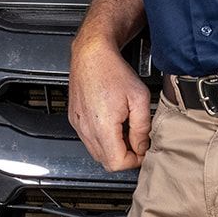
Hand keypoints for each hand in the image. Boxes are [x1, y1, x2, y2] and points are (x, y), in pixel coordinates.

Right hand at [69, 33, 151, 169]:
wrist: (92, 53)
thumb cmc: (113, 70)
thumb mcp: (139, 98)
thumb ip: (142, 128)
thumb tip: (141, 147)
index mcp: (102, 125)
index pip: (117, 163)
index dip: (133, 160)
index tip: (142, 149)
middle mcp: (86, 128)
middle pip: (106, 161)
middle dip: (123, 155)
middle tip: (135, 139)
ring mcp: (78, 124)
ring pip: (96, 152)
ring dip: (112, 147)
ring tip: (123, 128)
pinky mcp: (74, 118)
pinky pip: (88, 139)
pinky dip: (101, 138)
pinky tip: (111, 121)